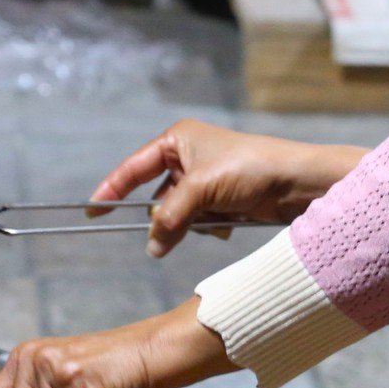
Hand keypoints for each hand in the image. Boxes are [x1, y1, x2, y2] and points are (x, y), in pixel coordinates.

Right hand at [89, 119, 363, 256]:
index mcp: (178, 140)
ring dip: (192, 223)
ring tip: (215, 219)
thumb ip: (170, 218)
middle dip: (167, 216)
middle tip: (169, 232)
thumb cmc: (249, 169)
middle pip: (158, 196)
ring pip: (179, 214)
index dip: (112, 189)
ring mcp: (206, 180)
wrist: (297, 183)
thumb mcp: (201, 190)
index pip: (134, 167)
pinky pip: (199, 221)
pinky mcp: (222, 200)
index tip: (91, 211)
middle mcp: (189, 156)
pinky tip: (230, 223)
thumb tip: (152, 247)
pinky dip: (210, 227)